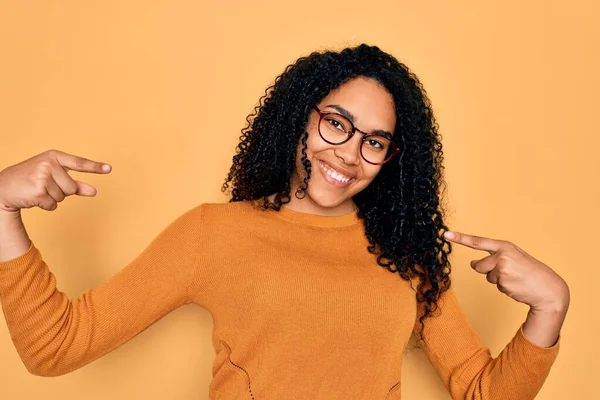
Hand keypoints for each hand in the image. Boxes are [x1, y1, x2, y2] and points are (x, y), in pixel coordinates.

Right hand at [0, 149, 111, 212]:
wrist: (4, 187)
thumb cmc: (31, 180)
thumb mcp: (53, 177)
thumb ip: (75, 184)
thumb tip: (94, 191)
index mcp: (54, 156)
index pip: (79, 163)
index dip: (95, 167)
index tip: (109, 169)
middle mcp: (49, 164)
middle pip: (72, 187)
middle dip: (62, 191)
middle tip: (44, 185)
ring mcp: (42, 176)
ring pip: (63, 197)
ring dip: (53, 198)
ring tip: (38, 190)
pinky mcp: (38, 190)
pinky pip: (53, 205)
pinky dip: (46, 205)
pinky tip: (34, 198)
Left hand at [443, 231, 569, 311]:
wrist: (548, 289)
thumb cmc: (530, 272)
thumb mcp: (514, 257)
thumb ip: (495, 256)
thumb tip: (473, 264)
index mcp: (505, 246)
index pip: (478, 241)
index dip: (461, 238)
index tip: (445, 234)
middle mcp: (502, 255)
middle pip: (478, 266)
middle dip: (487, 271)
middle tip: (508, 272)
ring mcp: (502, 269)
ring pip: (487, 277)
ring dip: (498, 280)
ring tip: (515, 279)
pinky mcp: (503, 282)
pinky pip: (495, 286)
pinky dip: (504, 288)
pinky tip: (517, 286)